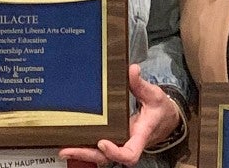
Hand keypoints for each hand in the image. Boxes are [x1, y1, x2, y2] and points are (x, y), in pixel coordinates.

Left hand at [59, 64, 181, 166]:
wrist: (164, 120)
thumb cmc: (159, 110)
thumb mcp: (154, 95)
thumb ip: (141, 84)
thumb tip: (132, 70)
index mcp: (140, 135)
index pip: (129, 154)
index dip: (115, 152)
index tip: (102, 142)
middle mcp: (128, 143)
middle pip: (108, 158)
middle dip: (87, 154)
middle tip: (68, 149)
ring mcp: (120, 143)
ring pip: (100, 156)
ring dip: (82, 153)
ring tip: (63, 148)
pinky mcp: (114, 140)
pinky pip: (99, 149)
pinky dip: (85, 147)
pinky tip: (70, 142)